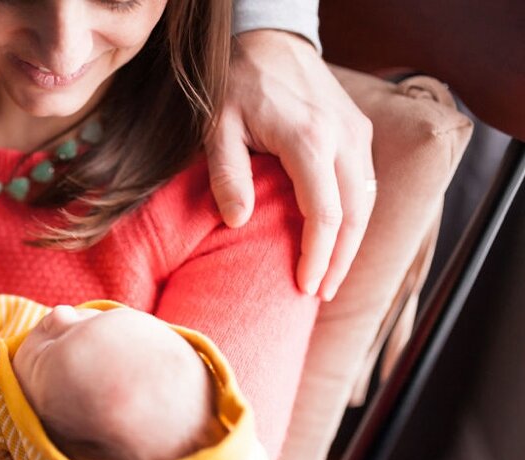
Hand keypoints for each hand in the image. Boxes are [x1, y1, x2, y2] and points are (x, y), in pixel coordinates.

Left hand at [206, 30, 375, 300]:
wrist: (268, 39)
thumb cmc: (236, 84)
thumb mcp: (217, 126)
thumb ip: (227, 173)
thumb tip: (235, 222)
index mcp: (308, 139)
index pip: (324, 212)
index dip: (317, 255)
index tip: (304, 286)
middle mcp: (342, 137)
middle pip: (356, 212)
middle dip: (340, 259)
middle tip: (320, 294)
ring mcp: (356, 132)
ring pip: (368, 199)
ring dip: (352, 242)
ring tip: (330, 276)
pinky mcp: (359, 130)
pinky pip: (366, 182)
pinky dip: (356, 216)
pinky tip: (338, 239)